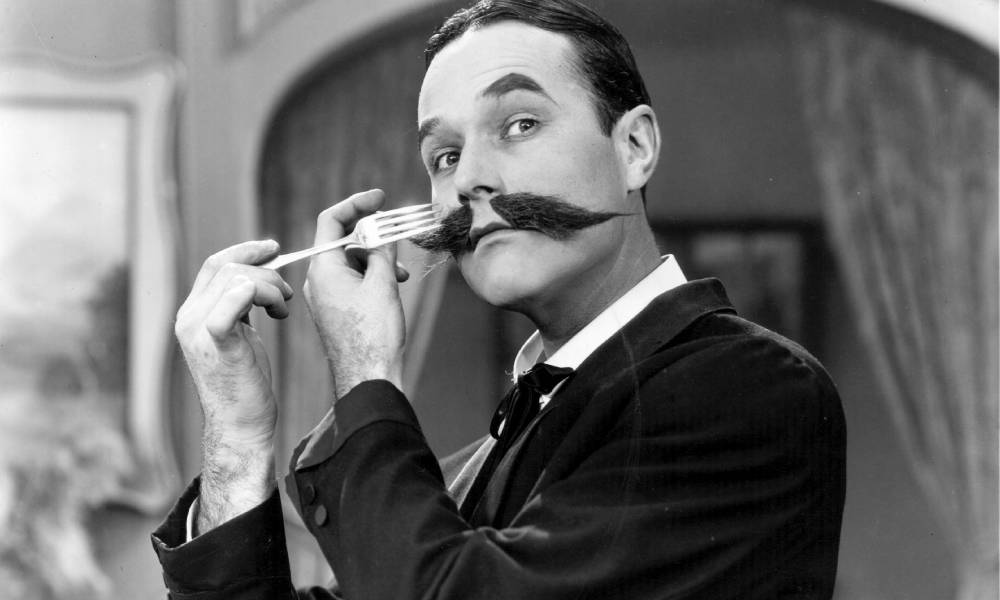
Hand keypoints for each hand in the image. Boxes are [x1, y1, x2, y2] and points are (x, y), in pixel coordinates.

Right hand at [174, 240, 292, 531]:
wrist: (241, 425)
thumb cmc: (245, 384)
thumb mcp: (240, 336)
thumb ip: (239, 307)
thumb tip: (257, 279)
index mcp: (192, 313)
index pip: (215, 264)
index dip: (246, 250)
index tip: (273, 248)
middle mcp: (188, 317)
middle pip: (228, 267)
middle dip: (266, 271)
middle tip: (287, 295)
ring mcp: (197, 329)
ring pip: (239, 278)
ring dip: (272, 287)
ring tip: (283, 310)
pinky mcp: (216, 342)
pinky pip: (234, 301)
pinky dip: (258, 295)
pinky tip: (277, 312)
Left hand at [304, 189, 408, 398]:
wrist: (368, 378)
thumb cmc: (373, 334)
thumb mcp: (383, 283)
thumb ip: (382, 250)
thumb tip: (382, 230)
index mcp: (322, 268)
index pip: (331, 220)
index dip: (356, 204)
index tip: (380, 198)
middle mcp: (318, 280)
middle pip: (344, 241)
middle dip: (374, 238)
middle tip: (399, 237)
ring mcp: (326, 297)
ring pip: (352, 263)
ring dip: (377, 261)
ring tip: (401, 274)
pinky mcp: (336, 311)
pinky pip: (353, 282)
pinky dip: (373, 278)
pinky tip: (392, 287)